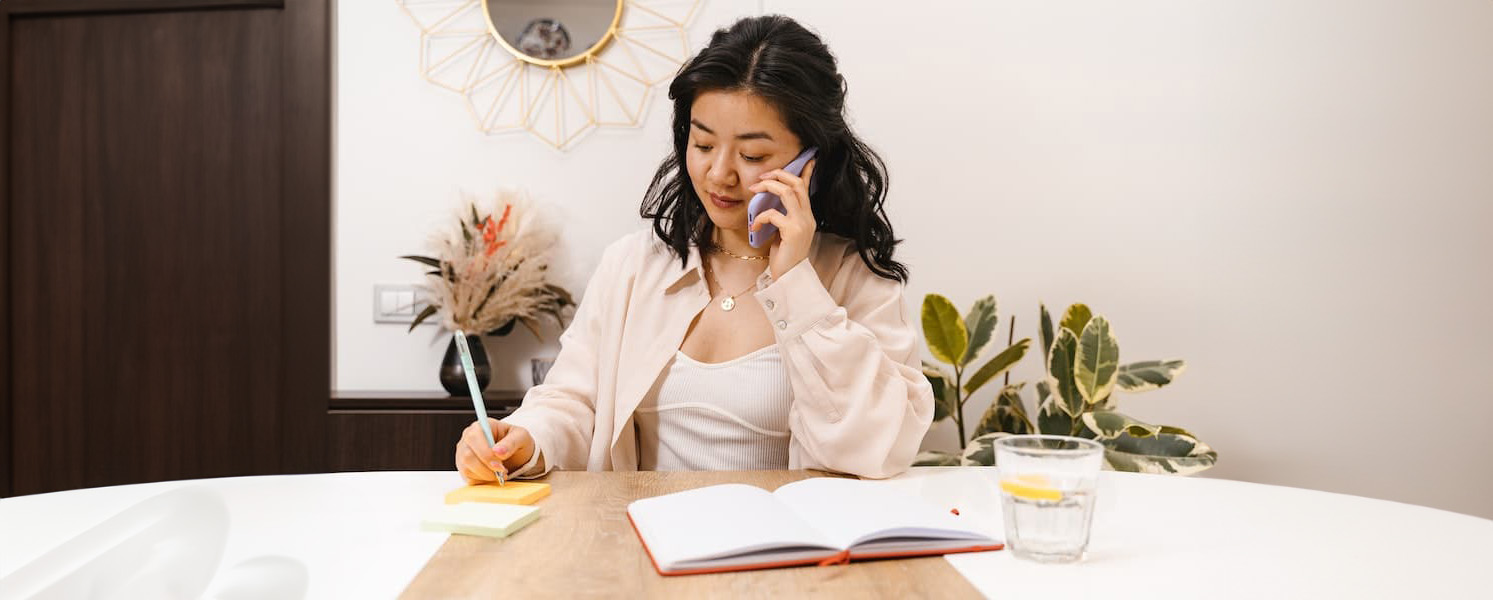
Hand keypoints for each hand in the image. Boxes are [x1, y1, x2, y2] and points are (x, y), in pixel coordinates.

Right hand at [455, 418, 534, 483]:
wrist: (516, 454)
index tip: (500, 465)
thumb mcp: (521, 437)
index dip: (485, 454)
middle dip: (486, 468)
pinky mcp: (464, 467)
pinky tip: (493, 476)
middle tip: (503, 472)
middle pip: (467, 456)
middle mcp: (468, 438)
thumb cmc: (517, 441)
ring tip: (501, 474)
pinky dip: (483, 481)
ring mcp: (463, 453)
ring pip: (466, 469)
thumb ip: (512, 442)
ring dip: (486, 476)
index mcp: (480, 426)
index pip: (474, 438)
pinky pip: (468, 478)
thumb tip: (498, 451)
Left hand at [749, 158, 816, 279]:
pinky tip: (754, 225)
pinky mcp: (792, 232)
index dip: (806, 171)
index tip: (806, 158)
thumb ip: (783, 217)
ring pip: (787, 192)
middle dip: (778, 175)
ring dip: (768, 187)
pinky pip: (774, 214)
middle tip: (761, 178)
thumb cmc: (785, 257)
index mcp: (806, 216)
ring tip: (754, 191)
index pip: (807, 188)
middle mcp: (807, 217)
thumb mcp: (784, 233)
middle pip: (796, 184)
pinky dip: (760, 216)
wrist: (790, 279)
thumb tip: (770, 205)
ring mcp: (802, 223)